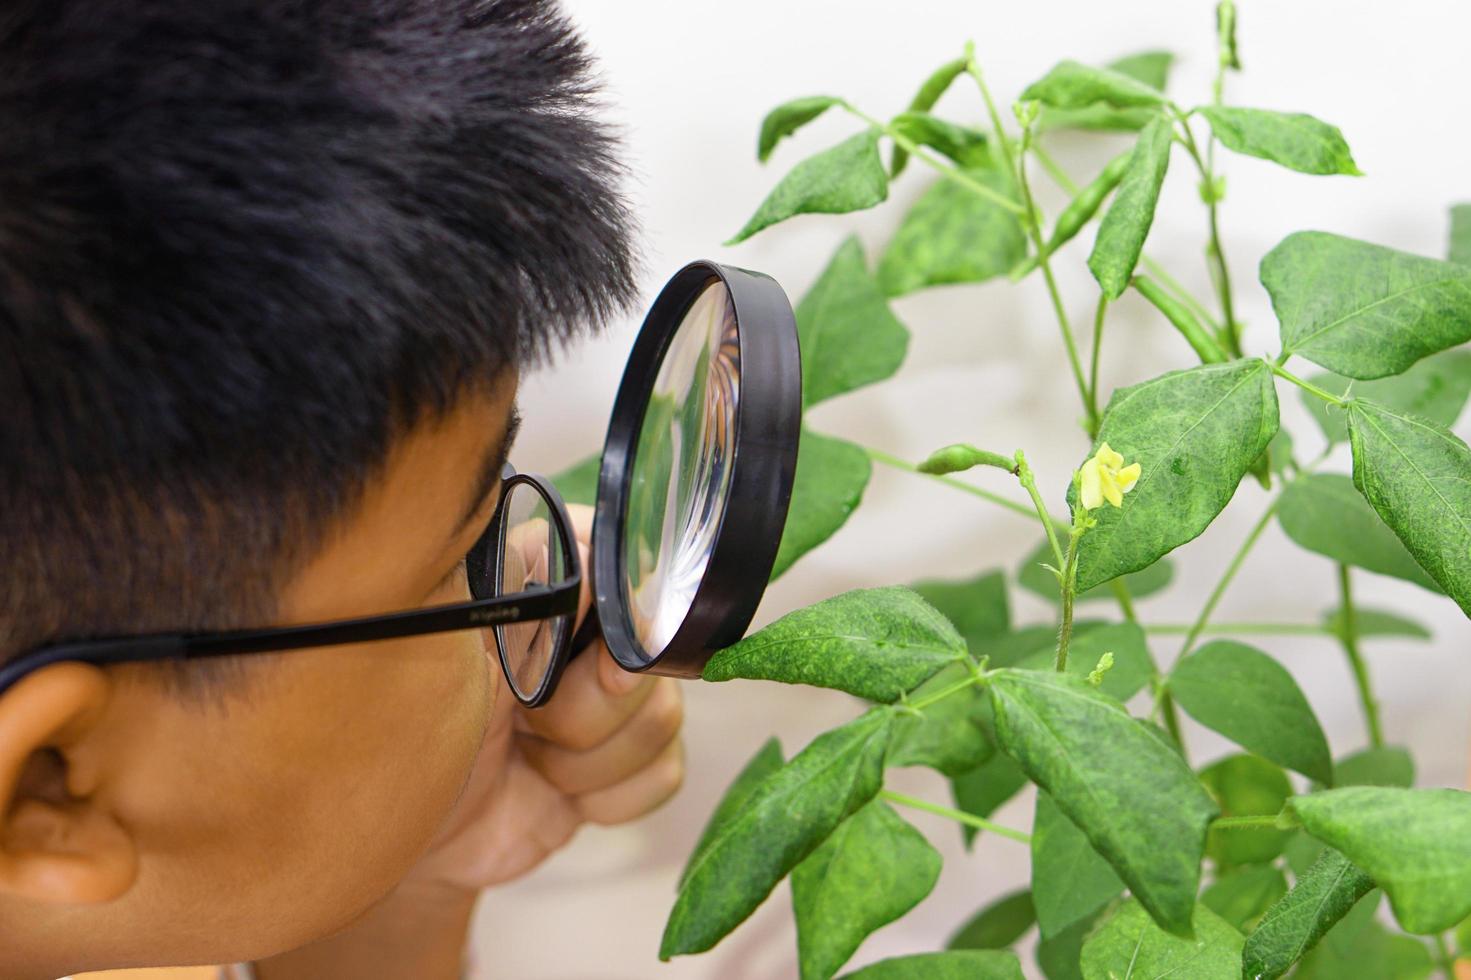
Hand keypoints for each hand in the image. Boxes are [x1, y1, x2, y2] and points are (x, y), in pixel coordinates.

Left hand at [403, 504, 685, 891]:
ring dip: (588, 761)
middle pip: (652, 654)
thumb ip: (519, 599)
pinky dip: (609, 797)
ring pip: (663, 717)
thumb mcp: (452, 654)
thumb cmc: (404, 731)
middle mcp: (588, 634)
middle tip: (522, 725)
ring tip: (528, 761)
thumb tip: (591, 562)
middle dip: (585, 710)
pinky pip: (665, 774)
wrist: (404, 835)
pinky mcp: (623, 764)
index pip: (621, 562)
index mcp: (544, 584)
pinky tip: (559, 797)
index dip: (612, 616)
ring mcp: (611, 701)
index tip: (570, 663)